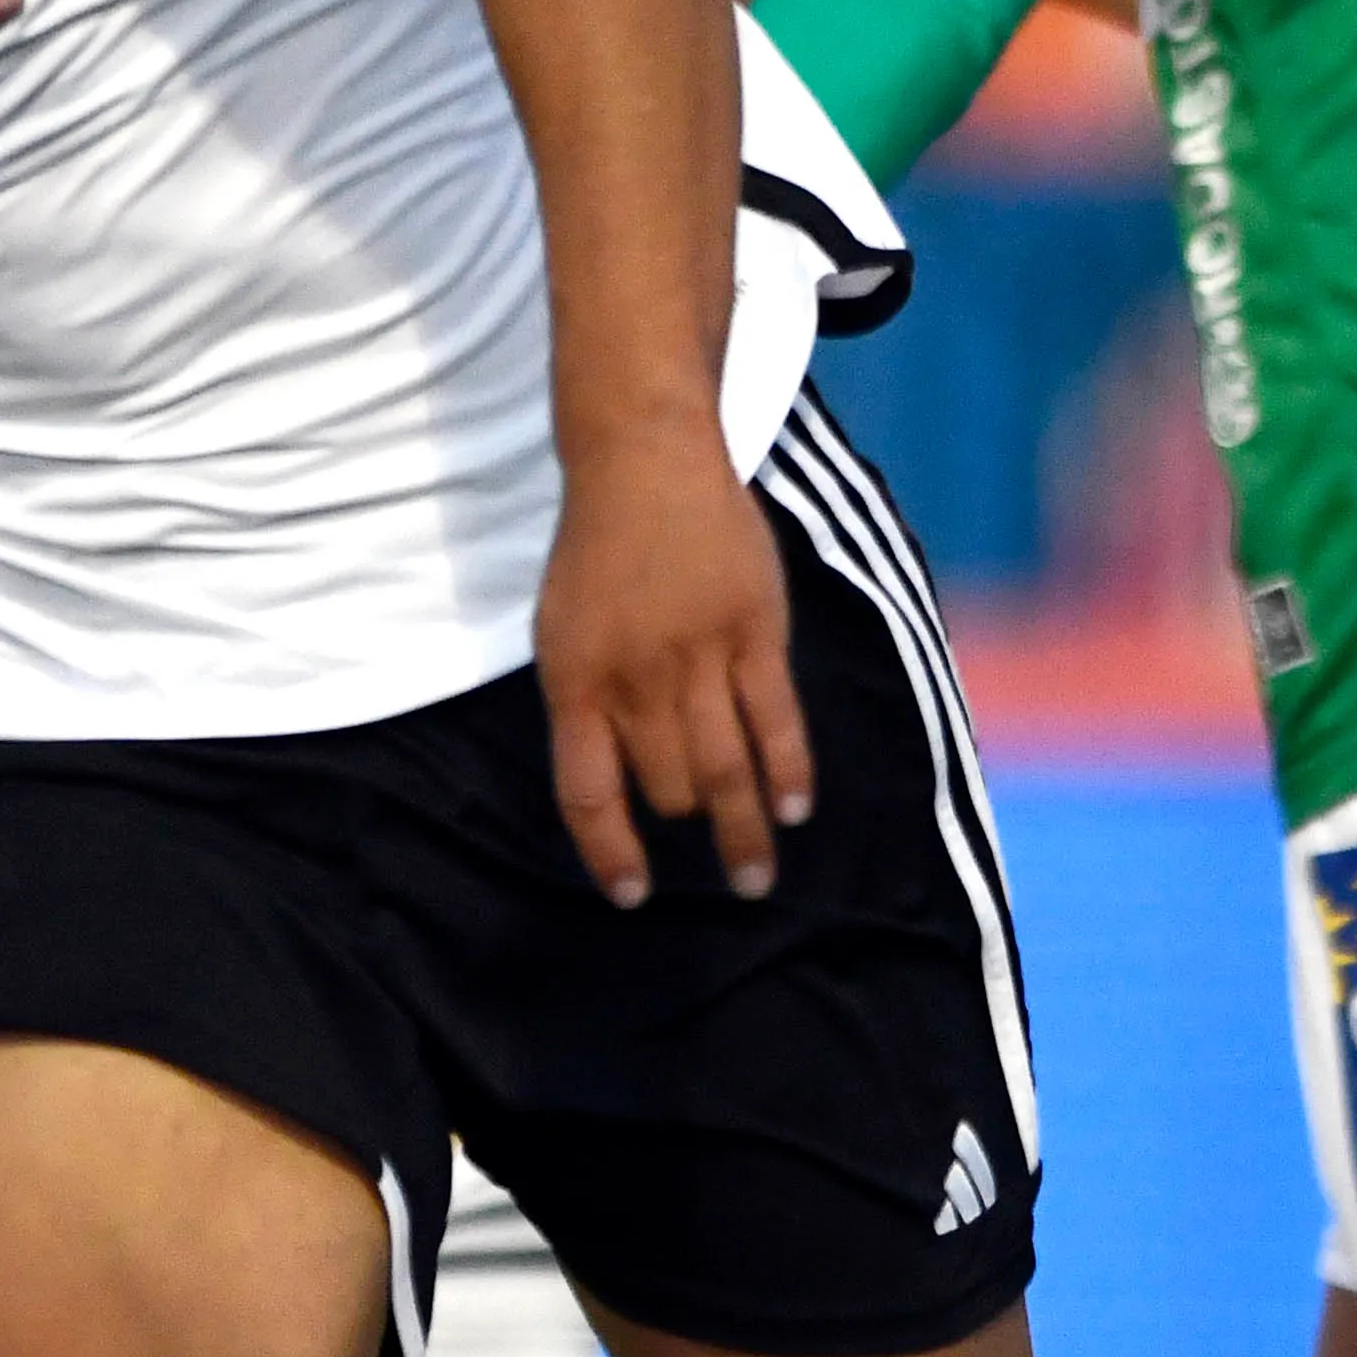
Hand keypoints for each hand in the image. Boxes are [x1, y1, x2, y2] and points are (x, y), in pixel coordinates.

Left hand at [536, 452, 811, 909]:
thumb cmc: (599, 553)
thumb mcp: (562, 632)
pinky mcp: (755, 632)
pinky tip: (794, 810)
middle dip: (683, 819)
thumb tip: (614, 786)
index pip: (586, 794)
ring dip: (742, 832)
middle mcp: (634, 679)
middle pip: (663, 786)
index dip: (609, 853)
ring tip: (755, 878)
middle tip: (712, 845)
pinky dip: (786, 772)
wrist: (643, 461)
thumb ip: (586, 705)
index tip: (632, 895)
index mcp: (574, 682)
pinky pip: (775, 720)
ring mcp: (698, 656)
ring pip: (721, 768)